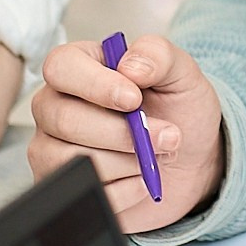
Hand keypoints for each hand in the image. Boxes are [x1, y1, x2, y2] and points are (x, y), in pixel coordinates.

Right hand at [28, 34, 225, 231]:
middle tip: (166, 135)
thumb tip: (130, 65)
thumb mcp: (181, 73)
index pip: (61, 67)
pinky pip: (86, 191)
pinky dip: (126, 189)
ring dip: (127, 162)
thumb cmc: (177, 110)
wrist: (191, 160)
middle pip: (64, 119)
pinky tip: (141, 178)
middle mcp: (56, 106)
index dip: (95, 85)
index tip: (133, 99)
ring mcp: (53, 148)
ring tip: (155, 157)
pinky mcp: (66, 185)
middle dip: (121, 133)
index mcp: (79, 67)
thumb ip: (158, 55)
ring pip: (72, 160)